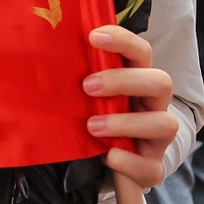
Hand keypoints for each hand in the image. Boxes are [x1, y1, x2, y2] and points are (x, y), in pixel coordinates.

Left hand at [84, 25, 177, 188]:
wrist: (107, 159)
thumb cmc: (92, 114)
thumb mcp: (84, 92)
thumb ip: (74, 74)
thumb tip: (37, 52)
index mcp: (136, 79)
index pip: (141, 52)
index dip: (123, 41)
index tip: (94, 37)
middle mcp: (153, 105)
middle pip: (161, 81)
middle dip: (124, 81)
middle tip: (88, 86)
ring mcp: (157, 137)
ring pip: (165, 123)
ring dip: (125, 122)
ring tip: (92, 126)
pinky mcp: (152, 166)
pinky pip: (150, 166)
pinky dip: (127, 160)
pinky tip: (106, 155)